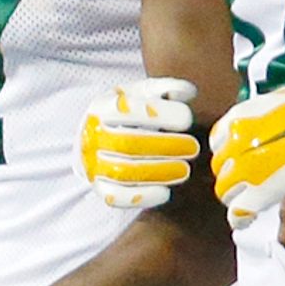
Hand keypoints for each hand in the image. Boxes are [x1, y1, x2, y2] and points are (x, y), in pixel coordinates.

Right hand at [77, 78, 199, 208]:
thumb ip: (164, 88)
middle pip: (128, 144)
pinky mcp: (98, 186)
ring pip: (123, 172)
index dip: (160, 114)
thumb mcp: (139, 93)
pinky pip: (117, 197)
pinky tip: (165, 192)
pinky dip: (142, 196)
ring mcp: (91, 163)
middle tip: (193, 147)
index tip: (186, 119)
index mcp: (100, 107)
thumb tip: (188, 92)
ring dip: (158, 172)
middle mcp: (91, 135)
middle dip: (165, 146)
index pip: (128, 110)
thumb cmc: (125, 112)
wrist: (93, 137)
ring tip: (185, 169)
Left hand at [210, 86, 284, 228]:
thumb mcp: (275, 101)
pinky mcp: (260, 192)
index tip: (236, 161)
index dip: (228, 154)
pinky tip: (247, 218)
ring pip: (225, 191)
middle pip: (219, 168)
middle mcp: (234, 143)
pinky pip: (239, 210)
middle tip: (244, 184)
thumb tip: (262, 123)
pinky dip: (241, 216)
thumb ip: (260, 116)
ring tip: (248, 201)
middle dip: (230, 176)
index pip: (218, 143)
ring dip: (235, 196)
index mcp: (237, 120)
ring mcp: (244, 169)